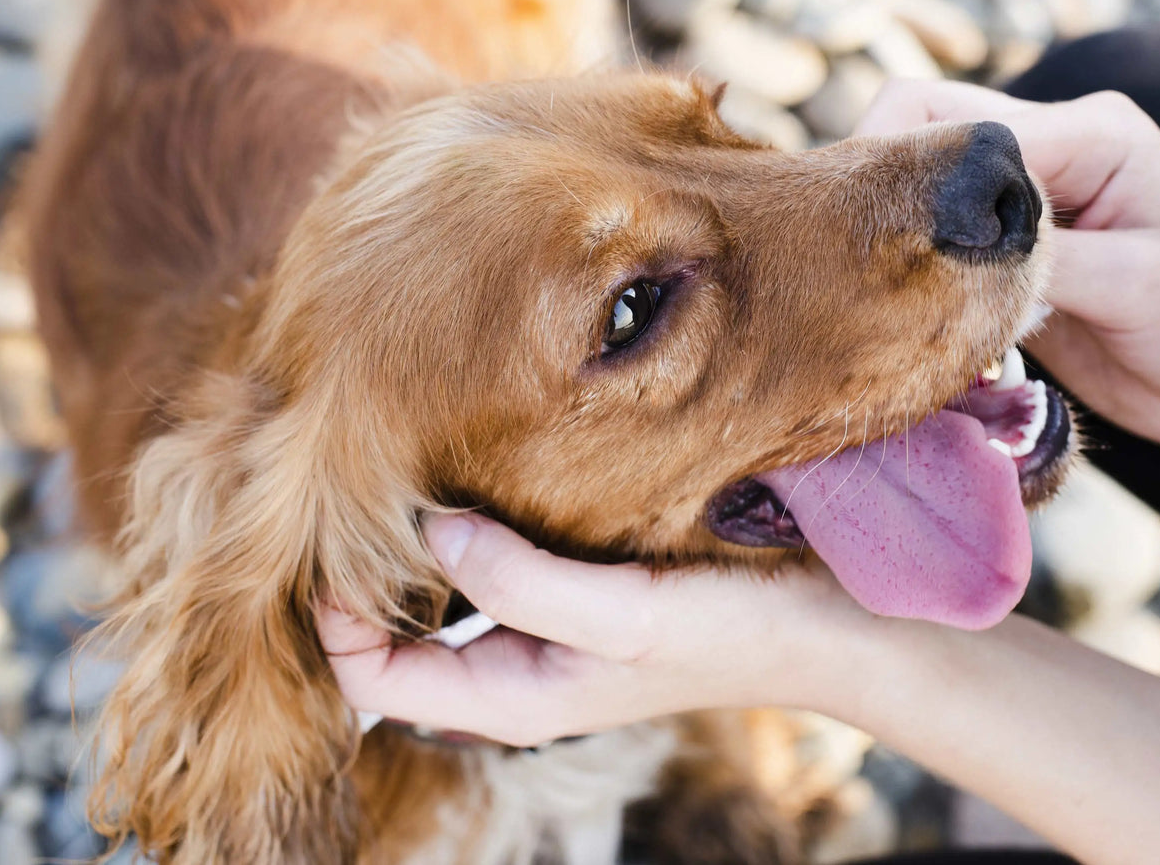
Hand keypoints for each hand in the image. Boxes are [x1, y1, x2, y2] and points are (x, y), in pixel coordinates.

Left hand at [318, 513, 876, 747]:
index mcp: (509, 698)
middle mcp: (515, 664)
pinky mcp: (579, 581)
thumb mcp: (622, 616)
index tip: (330, 530)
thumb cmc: (731, 631)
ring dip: (414, 537)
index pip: (369, 677)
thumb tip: (431, 531)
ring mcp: (545, 624)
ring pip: (440, 587)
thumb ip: (520, 583)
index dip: (332, 616)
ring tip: (401, 462)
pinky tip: (478, 464)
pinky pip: (494, 555)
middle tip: (347, 480)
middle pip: (393, 630)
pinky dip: (471, 519)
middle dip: (361, 570)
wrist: (829, 624)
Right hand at [857, 80, 1159, 445]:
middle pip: (921, 130)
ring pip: (920, 187)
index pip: (960, 121)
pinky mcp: (1013, 253)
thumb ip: (1042, 258)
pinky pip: (938, 245)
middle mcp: (1051, 150)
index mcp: (1089, 132)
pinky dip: (912, 274)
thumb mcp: (1136, 287)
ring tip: (865, 294)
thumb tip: (946, 246)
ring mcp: (1028, 201)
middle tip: (848, 266)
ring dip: (890, 232)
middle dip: (879, 189)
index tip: (863, 237)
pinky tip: (900, 317)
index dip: (903, 169)